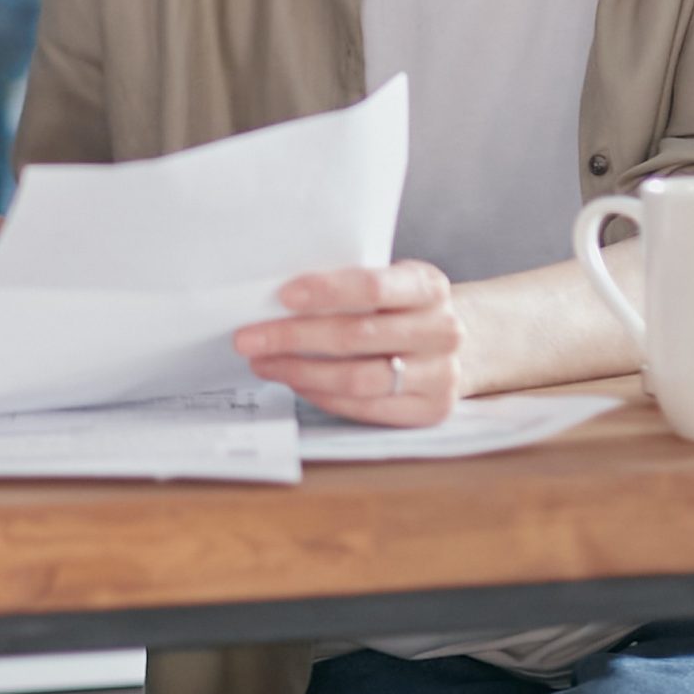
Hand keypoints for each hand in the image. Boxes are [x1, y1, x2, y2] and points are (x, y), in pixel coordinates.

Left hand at [231, 260, 463, 426]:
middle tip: (248, 338)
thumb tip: (272, 299)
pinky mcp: (431, 410)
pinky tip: (294, 382)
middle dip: (293, 337)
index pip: (373, 287)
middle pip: (357, 336)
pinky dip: (322, 396)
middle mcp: (442, 330)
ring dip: (300, 372)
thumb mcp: (387, 282)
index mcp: (429, 286)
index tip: (282, 296)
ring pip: (358, 378)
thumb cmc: (398, 308)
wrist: (446, 345)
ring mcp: (441, 374)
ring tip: (263, 363)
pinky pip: (365, 408)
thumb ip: (346, 287)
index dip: (326, 291)